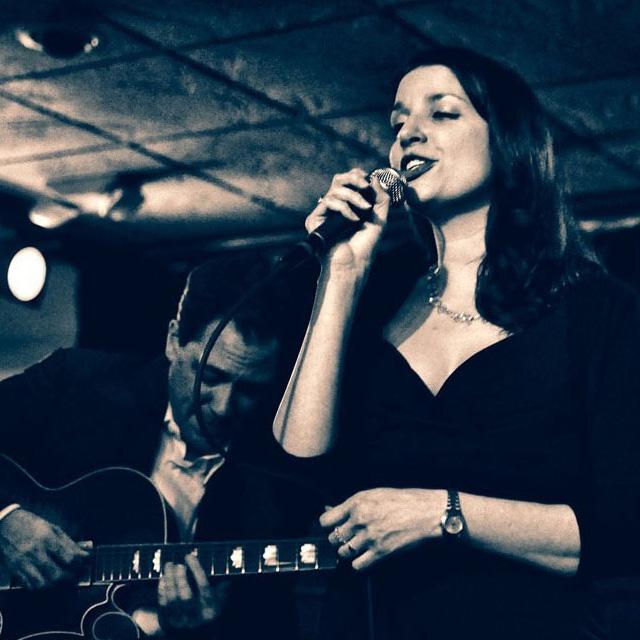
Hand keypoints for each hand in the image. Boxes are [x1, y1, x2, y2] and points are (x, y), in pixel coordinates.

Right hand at [0, 508, 90, 588]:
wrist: (4, 524)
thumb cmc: (30, 524)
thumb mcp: (53, 528)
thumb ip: (69, 541)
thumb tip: (86, 549)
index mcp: (47, 538)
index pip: (69, 557)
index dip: (81, 562)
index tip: (86, 561)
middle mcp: (35, 552)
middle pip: (57, 574)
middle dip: (71, 578)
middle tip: (77, 575)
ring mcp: (23, 563)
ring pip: (43, 584)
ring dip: (56, 586)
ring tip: (64, 581)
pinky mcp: (15, 570)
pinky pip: (29, 585)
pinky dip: (41, 587)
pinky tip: (49, 583)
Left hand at [158, 554, 227, 633]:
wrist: (197, 636)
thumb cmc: (210, 612)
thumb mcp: (220, 603)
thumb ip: (222, 588)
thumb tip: (225, 569)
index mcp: (209, 610)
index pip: (203, 587)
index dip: (196, 570)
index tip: (190, 556)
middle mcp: (194, 618)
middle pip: (185, 595)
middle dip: (180, 578)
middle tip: (178, 564)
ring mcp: (180, 622)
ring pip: (172, 598)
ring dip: (169, 580)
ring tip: (169, 565)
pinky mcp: (168, 623)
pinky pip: (163, 604)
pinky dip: (162, 590)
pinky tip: (163, 578)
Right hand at [306, 168, 391, 272]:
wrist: (353, 264)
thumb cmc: (365, 246)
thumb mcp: (380, 219)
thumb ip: (381, 198)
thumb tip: (375, 178)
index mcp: (349, 205)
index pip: (348, 182)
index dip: (356, 176)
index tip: (367, 179)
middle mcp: (336, 207)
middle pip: (338, 180)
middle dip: (353, 178)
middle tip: (364, 185)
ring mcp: (325, 213)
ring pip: (335, 190)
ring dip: (353, 196)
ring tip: (364, 210)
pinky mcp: (315, 220)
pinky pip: (328, 201)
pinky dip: (343, 207)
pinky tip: (352, 220)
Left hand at [320, 488, 445, 569]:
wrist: (427, 512)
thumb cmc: (403, 500)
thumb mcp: (374, 494)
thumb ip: (352, 504)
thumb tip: (331, 510)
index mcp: (357, 502)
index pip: (325, 520)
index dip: (327, 525)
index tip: (332, 527)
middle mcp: (360, 520)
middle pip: (333, 538)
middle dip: (338, 539)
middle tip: (347, 537)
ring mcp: (370, 537)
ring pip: (344, 552)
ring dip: (348, 551)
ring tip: (357, 546)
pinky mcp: (381, 552)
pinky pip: (358, 565)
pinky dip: (359, 563)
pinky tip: (365, 556)